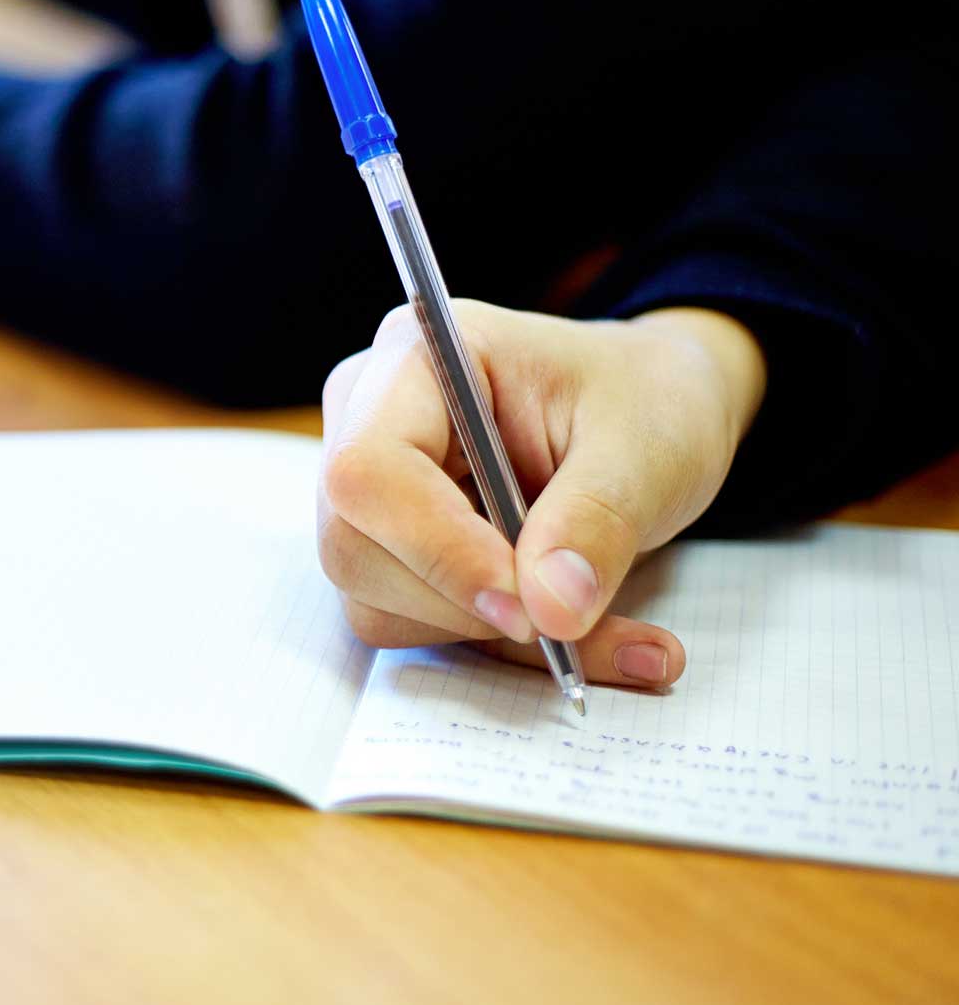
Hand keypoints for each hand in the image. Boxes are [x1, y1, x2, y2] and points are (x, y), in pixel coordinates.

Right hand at [317, 301, 767, 687]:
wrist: (651, 417)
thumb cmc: (645, 402)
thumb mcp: (648, 448)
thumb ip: (596, 521)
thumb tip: (548, 612)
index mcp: (417, 358)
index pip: (368, 469)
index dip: (436, 547)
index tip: (527, 604)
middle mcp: (367, 419)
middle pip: (353, 546)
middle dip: (463, 603)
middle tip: (569, 618)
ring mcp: (371, 492)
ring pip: (375, 600)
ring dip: (489, 634)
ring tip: (599, 629)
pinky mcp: (390, 550)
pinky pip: (413, 625)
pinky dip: (498, 646)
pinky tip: (575, 635)